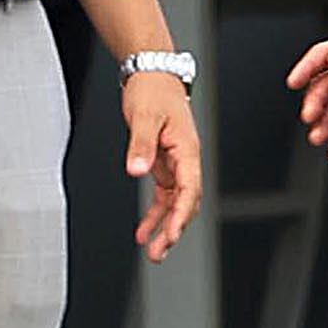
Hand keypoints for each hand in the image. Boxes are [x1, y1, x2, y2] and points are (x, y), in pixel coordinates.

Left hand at [123, 71, 201, 261]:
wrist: (152, 74)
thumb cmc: (153, 90)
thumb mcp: (143, 116)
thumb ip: (140, 145)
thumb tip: (137, 169)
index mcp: (187, 149)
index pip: (190, 189)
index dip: (181, 214)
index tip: (171, 233)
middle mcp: (185, 160)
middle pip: (186, 203)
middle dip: (174, 229)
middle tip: (159, 252)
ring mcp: (176, 164)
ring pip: (176, 203)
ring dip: (165, 228)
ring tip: (153, 251)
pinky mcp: (164, 164)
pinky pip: (164, 195)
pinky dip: (155, 213)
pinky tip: (144, 231)